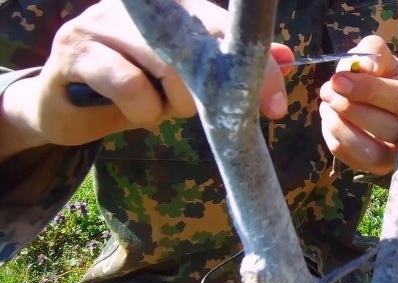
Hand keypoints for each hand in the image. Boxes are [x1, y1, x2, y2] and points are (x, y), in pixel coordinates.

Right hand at [0, 0, 292, 157]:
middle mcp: (138, 5)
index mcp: (171, 5)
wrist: (67, 105)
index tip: (275, 108)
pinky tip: (134, 112)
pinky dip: (142, 112)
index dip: (256, 70)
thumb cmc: (135, 84)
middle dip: (209, 94)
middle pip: (201, 46)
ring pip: (167, 68)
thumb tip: (287, 57)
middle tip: (190, 109)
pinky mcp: (75, 51)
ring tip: (154, 107)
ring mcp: (102, 22)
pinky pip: (129, 85)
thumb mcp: (187, 77)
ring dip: (172, 105)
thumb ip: (230, 66)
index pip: (225, 30)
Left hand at [319, 35, 397, 174]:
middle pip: (388, 128)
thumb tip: (362, 67)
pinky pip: (350, 158)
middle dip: (349, 107)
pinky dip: (333, 137)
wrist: (381, 103)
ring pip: (370, 151)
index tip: (338, 79)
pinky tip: (331, 119)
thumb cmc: (384, 78)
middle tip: (327, 90)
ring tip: (328, 104)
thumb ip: (372, 52)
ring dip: (339, 125)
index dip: (367, 90)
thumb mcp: (382, 58)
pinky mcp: (379, 167)